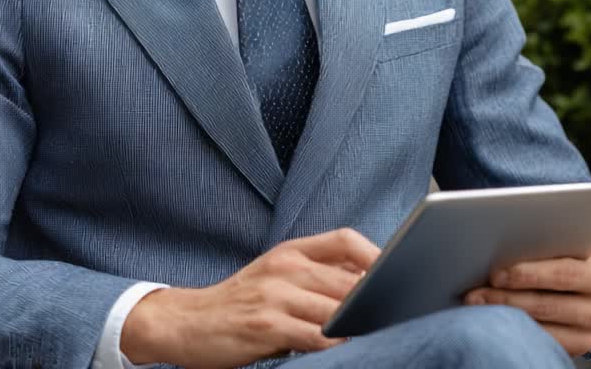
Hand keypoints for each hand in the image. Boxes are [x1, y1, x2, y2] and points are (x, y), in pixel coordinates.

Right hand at [120, 228, 380, 368]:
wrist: (184, 323)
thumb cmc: (239, 305)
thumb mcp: (275, 278)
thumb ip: (316, 278)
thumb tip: (371, 286)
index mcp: (290, 252)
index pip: (345, 239)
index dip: (378, 255)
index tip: (402, 275)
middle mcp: (284, 267)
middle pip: (349, 277)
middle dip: (381, 297)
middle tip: (406, 312)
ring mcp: (274, 295)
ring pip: (336, 307)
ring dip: (364, 324)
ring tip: (386, 333)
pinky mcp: (266, 325)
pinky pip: (315, 336)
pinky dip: (337, 345)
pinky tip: (350, 350)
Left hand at [463, 211, 590, 356]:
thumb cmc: (589, 262)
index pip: (564, 274)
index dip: (529, 273)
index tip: (497, 271)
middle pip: (546, 303)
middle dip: (507, 295)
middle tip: (475, 289)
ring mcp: (589, 332)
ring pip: (539, 324)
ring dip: (503, 312)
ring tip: (474, 301)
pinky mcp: (576, 348)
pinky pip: (540, 340)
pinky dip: (514, 329)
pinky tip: (492, 319)